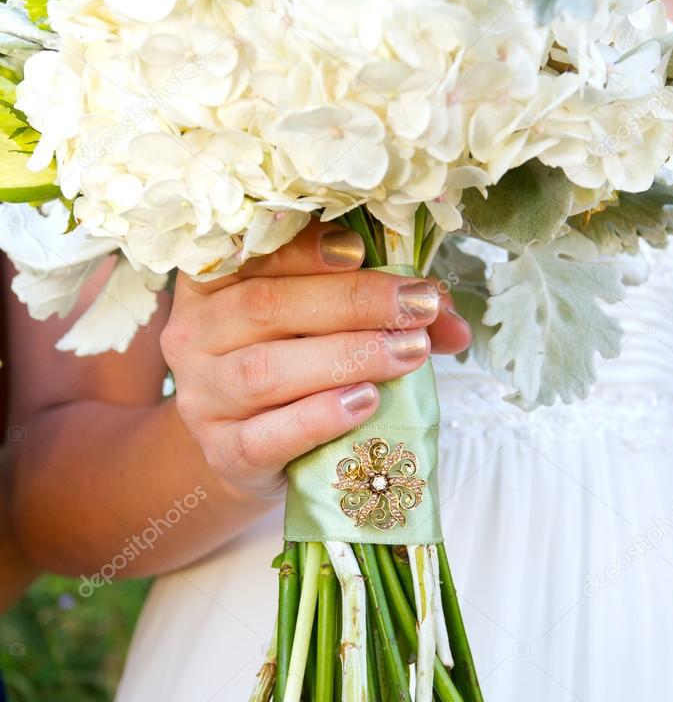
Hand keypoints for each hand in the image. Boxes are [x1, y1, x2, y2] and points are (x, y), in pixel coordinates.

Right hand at [161, 221, 470, 498]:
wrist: (248, 451)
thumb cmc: (290, 369)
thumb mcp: (319, 325)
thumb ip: (375, 307)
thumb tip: (448, 318)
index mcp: (212, 284)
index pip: (250, 254)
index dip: (305, 249)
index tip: (361, 250)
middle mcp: (194, 335)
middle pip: (267, 307)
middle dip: (352, 302)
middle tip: (417, 307)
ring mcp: (203, 398)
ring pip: (268, 370)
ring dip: (347, 357)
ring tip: (409, 353)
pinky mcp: (224, 453)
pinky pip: (268, 435)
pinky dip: (319, 417)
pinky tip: (365, 402)